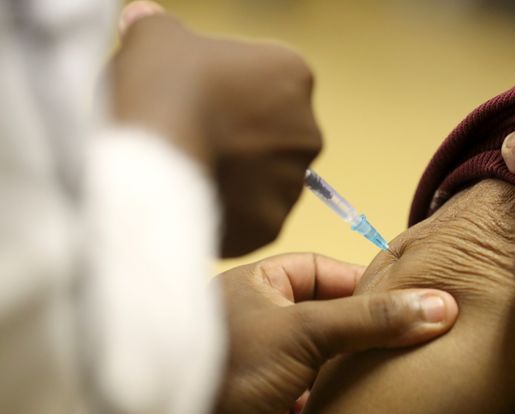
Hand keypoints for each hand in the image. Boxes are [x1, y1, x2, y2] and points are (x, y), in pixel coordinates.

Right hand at [112, 3, 320, 255]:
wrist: (154, 165)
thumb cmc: (161, 90)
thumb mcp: (152, 38)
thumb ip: (156, 25)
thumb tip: (143, 16)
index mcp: (293, 75)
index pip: (266, 80)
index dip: (226, 88)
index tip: (193, 96)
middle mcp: (307, 132)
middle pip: (269, 133)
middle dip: (239, 137)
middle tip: (191, 136)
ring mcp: (291, 184)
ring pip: (261, 180)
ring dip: (234, 179)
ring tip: (188, 172)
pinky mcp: (270, 227)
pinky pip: (246, 219)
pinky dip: (224, 216)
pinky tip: (191, 203)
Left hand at [167, 253, 458, 413]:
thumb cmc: (225, 369)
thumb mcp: (303, 330)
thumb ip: (371, 319)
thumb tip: (440, 307)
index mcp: (262, 286)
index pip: (326, 272)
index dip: (368, 284)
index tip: (411, 300)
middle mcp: (266, 325)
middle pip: (334, 320)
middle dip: (370, 333)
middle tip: (418, 340)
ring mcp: (270, 371)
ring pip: (329, 365)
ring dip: (357, 374)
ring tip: (402, 376)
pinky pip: (319, 404)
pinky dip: (342, 408)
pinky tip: (369, 412)